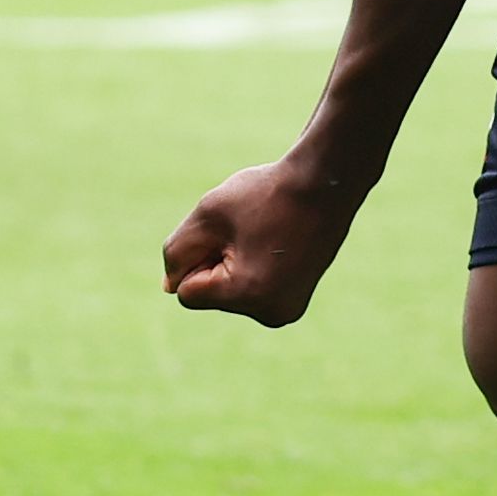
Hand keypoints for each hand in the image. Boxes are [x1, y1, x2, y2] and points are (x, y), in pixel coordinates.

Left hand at [161, 158, 361, 324]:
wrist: (325, 182)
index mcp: (248, 294)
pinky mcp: (295, 302)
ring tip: (266, 234)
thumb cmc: (266, 194)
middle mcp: (271, 313)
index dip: (198, 255)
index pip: (187, 292)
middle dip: (217, 261)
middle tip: (252, 229)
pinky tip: (276, 244)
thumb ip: (177, 253)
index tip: (230, 230)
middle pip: (211, 295)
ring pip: (231, 293)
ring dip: (235, 263)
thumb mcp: (207, 215)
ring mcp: (287, 311)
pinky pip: (252, 292)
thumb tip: (171, 288)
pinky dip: (254, 268)